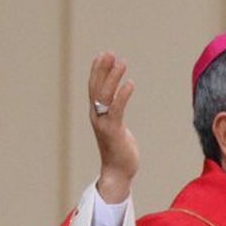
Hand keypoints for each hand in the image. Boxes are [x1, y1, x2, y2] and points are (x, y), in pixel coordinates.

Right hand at [88, 52, 138, 202]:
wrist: (117, 172)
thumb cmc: (119, 151)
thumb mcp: (115, 128)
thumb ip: (114, 115)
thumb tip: (117, 106)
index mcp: (96, 114)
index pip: (94, 87)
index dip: (97, 70)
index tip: (103, 55)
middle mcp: (96, 116)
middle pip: (97, 87)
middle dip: (103, 68)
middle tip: (111, 53)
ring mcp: (103, 123)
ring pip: (105, 94)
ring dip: (113, 77)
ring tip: (121, 62)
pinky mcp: (113, 131)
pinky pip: (117, 109)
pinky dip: (123, 95)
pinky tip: (130, 83)